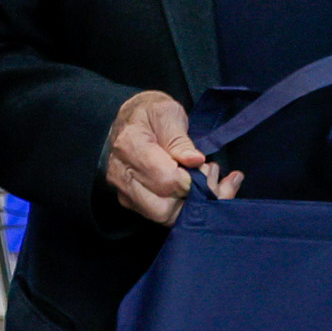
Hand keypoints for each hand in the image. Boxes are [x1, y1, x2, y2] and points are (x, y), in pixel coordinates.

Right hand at [104, 91, 241, 225]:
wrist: (132, 119)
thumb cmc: (151, 114)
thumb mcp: (168, 114)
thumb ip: (179, 139)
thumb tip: (195, 161)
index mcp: (129, 146)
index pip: (164, 179)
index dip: (192, 180)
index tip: (206, 167)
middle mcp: (121, 173)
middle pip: (162, 207)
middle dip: (194, 197)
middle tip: (210, 174)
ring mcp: (124, 190)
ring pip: (164, 216)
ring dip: (193, 205)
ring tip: (209, 180)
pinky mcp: (133, 201)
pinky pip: (163, 216)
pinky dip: (188, 208)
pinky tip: (202, 189)